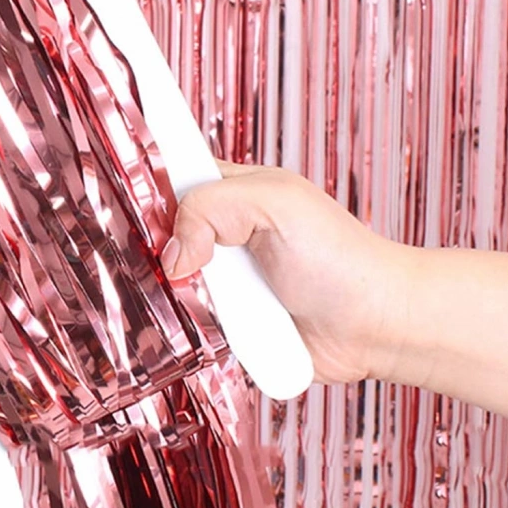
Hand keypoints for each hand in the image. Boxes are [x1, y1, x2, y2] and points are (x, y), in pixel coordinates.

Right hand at [161, 162, 416, 386]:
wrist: (375, 326)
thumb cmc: (340, 257)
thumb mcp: (274, 204)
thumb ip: (210, 207)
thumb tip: (173, 256)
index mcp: (232, 191)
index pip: (174, 176)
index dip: (150, 186)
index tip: (133, 199)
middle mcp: (221, 235)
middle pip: (159, 235)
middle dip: (160, 249)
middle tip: (187, 260)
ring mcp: (223, 281)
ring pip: (167, 285)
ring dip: (181, 296)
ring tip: (216, 299)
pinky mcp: (227, 324)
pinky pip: (188, 327)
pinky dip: (197, 331)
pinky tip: (217, 328)